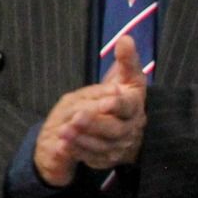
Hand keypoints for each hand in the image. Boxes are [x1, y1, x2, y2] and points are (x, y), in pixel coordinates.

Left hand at [34, 38, 145, 184]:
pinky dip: (78, 152)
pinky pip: (93, 157)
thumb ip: (126, 60)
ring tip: (63, 131)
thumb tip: (125, 39)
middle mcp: (130, 127)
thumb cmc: (122, 96)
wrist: (121, 124)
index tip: (104, 101)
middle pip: (115, 129)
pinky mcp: (107, 158)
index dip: (117, 104)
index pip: (129, 106)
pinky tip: (63, 145)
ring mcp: (120, 145)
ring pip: (103, 145)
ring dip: (83, 139)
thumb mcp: (126, 77)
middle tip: (75, 117)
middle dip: (95, 123)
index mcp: (134, 106)